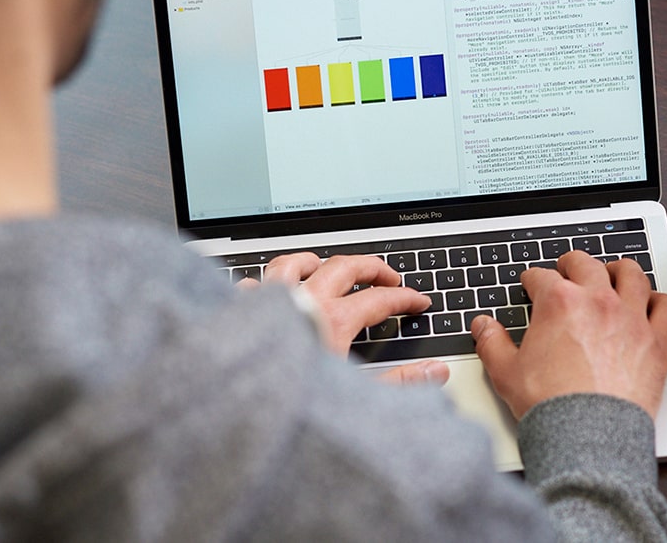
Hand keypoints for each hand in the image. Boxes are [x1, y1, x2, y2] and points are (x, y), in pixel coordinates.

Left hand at [240, 253, 448, 384]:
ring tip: (327, 266)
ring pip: (294, 263)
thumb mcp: (356, 398)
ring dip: (317, 261)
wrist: (232, 406)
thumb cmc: (288, 403)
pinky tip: (267, 289)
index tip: (418, 301)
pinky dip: (265, 282)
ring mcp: (269, 301)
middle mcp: (303, 300)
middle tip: (388, 277)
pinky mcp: (239, 310)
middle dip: (371, 267)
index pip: (381, 299)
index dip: (405, 298)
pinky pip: (253, 283)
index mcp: (334, 320)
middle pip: (344, 267)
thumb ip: (400, 383)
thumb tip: (434, 372)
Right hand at [471, 252, 666, 418]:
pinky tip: (652, 303)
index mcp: (559, 303)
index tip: (532, 283)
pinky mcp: (656, 340)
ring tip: (614, 272)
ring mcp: (630, 318)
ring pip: (632, 275)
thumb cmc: (551, 405)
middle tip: (568, 268)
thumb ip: (492, 343)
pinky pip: (665, 307)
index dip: (533, 279)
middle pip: (587, 264)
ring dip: (620, 270)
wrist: (588, 435)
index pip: (542, 277)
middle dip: (573, 262)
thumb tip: (483, 326)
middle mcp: (598, 301)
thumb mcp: (506, 373)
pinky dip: (658, 301)